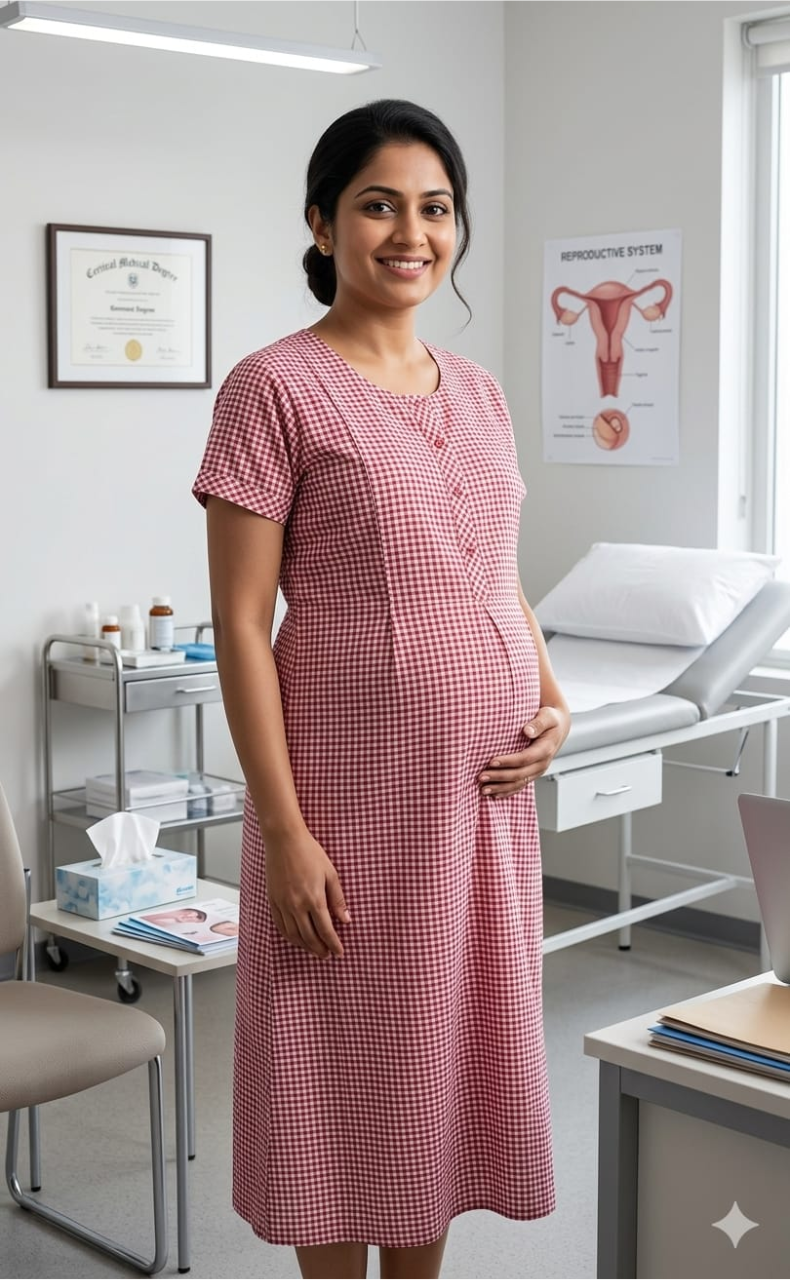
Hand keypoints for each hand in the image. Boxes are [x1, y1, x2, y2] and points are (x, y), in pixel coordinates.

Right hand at [264, 828, 350, 958]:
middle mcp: (297, 905)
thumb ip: (338, 899)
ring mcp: (283, 904)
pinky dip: (289, 936)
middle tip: (327, 955)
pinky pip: (280, 925)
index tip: (339, 952)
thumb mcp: (331, 874)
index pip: (326, 930)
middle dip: (320, 949)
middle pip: (309, 937)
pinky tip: (296, 938)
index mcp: (314, 899)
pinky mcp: (273, 900)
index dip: (334, 944)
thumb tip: (346, 919)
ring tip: (314, 950)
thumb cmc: (309, 852)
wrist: (284, 840)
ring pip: (293, 935)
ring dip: (305, 946)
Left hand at [478, 704, 570, 798]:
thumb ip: (538, 723)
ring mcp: (537, 771)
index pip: (525, 758)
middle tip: (481, 777)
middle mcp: (542, 763)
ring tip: (483, 789)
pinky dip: (507, 791)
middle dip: (499, 777)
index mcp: (546, 749)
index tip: (491, 761)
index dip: (508, 761)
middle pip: (520, 774)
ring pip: (518, 784)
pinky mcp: (532, 774)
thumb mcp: (547, 716)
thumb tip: (527, 731)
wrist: (558, 727)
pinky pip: (520, 786)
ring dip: (500, 787)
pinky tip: (493, 794)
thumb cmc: (550, 719)